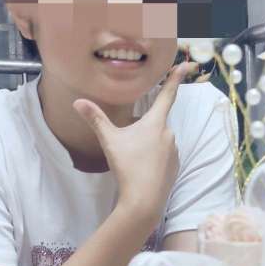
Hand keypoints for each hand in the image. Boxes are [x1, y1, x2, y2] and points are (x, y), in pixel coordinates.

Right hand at [72, 60, 197, 225]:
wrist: (144, 200)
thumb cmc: (128, 166)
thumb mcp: (110, 141)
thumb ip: (96, 119)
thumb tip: (78, 102)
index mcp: (155, 123)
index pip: (167, 95)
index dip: (175, 78)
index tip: (186, 65)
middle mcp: (169, 134)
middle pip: (155, 123)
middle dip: (142, 130)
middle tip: (127, 146)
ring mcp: (174, 151)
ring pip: (158, 141)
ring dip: (147, 146)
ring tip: (133, 161)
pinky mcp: (175, 167)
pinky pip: (162, 156)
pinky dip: (152, 160)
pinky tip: (142, 170)